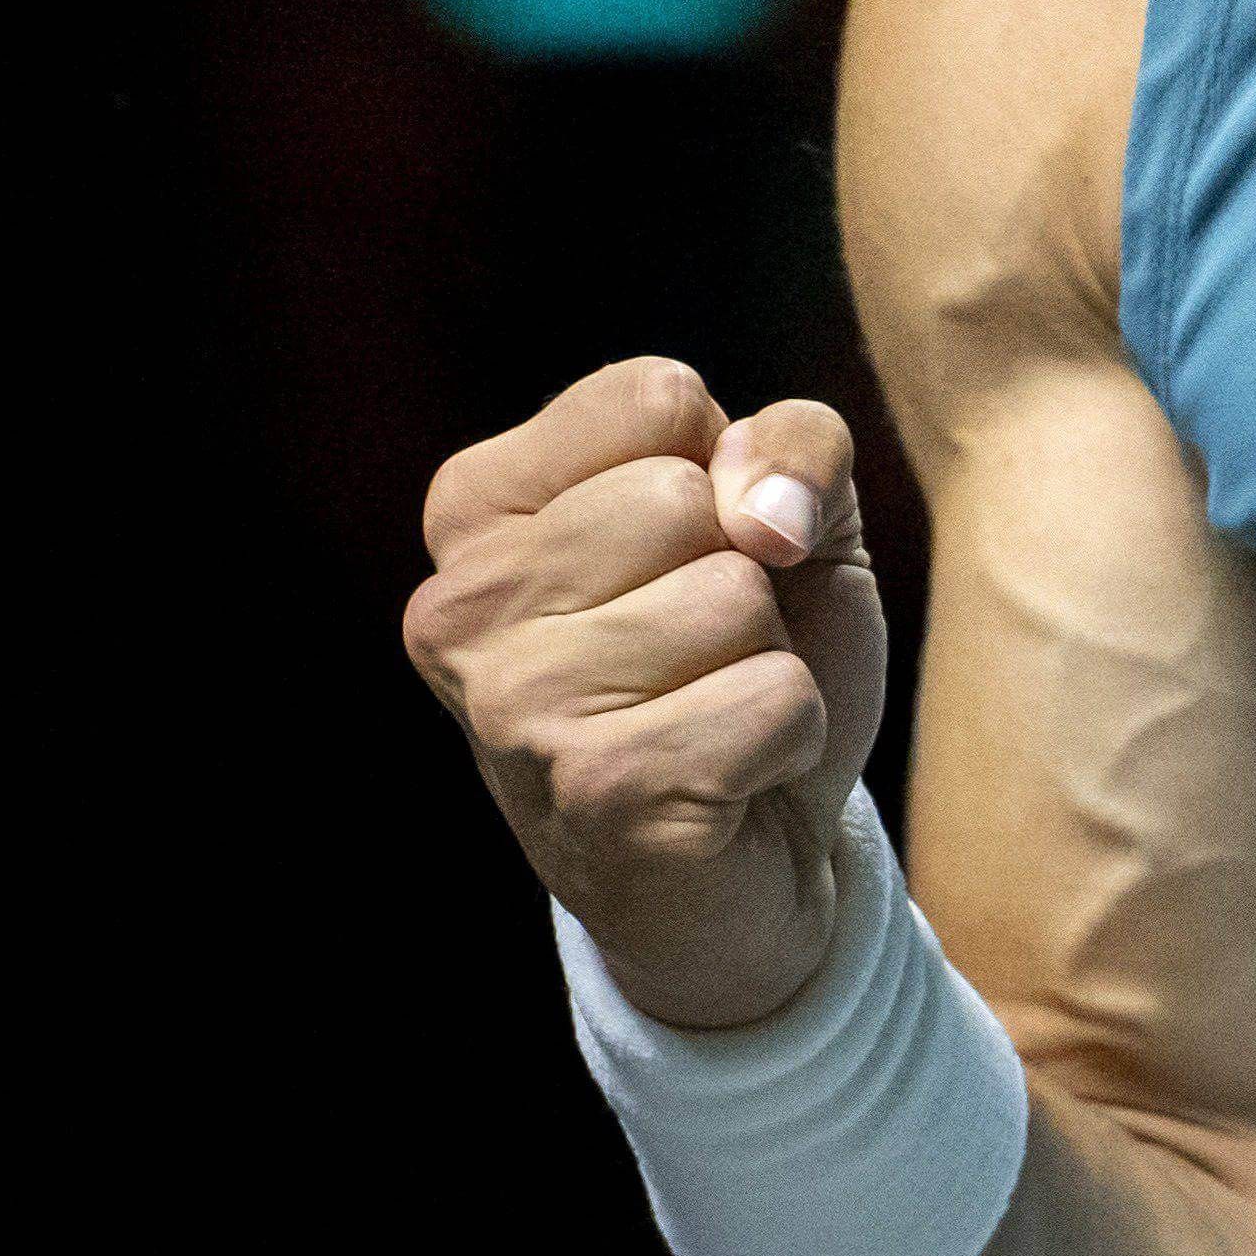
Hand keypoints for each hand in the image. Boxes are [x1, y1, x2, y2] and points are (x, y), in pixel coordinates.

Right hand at [404, 357, 891, 1029]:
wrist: (758, 859)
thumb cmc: (748, 659)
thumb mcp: (788, 512)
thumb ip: (795, 444)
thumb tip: (760, 518)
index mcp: (478, 509)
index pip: (654, 397)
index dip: (729, 471)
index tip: (692, 556)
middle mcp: (460, 607)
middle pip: (686, 496)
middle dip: (745, 572)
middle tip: (703, 656)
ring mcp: (515, 710)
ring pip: (733, 595)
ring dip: (768, 659)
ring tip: (711, 715)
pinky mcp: (597, 795)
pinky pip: (774, 697)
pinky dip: (791, 735)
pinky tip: (730, 782)